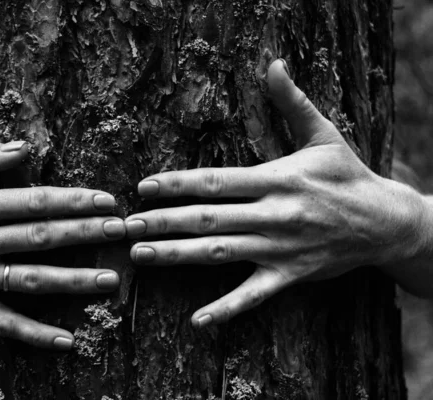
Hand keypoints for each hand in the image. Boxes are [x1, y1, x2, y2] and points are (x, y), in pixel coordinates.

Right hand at [0, 140, 125, 348]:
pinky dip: (35, 335)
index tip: (107, 200)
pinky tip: (68, 341)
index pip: (32, 201)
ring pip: (29, 281)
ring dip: (73, 282)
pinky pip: (2, 323)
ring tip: (111, 281)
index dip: (73, 201)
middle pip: (39, 238)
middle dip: (85, 234)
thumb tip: (25, 146)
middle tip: (123, 232)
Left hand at [125, 59, 429, 327]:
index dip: (177, 184)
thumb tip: (274, 64)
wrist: (386, 222)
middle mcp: (274, 214)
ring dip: (177, 255)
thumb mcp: (324, 135)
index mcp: (277, 179)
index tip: (143, 187)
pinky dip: (226, 308)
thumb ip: (292, 102)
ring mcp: (280, 248)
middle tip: (126, 225)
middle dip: (164, 221)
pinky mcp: (290, 275)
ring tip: (140, 256)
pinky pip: (254, 295)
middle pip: (208, 218)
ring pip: (220, 253)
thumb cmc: (348, 176)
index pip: (216, 180)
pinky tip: (198, 321)